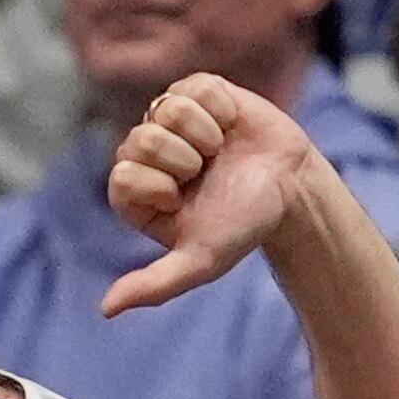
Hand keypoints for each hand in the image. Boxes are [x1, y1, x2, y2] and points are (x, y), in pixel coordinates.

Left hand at [101, 73, 325, 316]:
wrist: (291, 192)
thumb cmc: (243, 227)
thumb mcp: (200, 262)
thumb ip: (155, 285)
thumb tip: (107, 311)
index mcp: (136, 193)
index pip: (122, 176)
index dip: (159, 186)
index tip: (184, 199)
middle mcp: (146, 155)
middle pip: (140, 140)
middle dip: (182, 159)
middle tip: (206, 173)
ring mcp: (169, 120)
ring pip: (167, 109)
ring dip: (203, 134)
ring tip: (219, 151)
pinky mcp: (198, 92)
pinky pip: (194, 87)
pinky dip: (220, 109)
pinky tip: (230, 126)